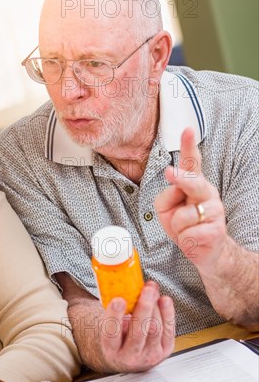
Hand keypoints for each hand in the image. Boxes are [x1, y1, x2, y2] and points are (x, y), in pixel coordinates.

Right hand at [100, 282, 174, 371]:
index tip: (118, 300)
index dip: (115, 316)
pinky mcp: (165, 351)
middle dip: (144, 308)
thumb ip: (114, 312)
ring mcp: (149, 356)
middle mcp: (130, 356)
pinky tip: (164, 300)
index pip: (111, 333)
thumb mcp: (109, 326)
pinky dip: (167, 313)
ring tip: (152, 290)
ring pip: (155, 329)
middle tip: (146, 290)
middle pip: (139, 332)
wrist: (128, 357)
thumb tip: (122, 287)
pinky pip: (169, 330)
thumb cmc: (117, 338)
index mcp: (111, 350)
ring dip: (156, 307)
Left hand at [155, 128, 226, 266]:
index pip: (191, 163)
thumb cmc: (184, 226)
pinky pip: (188, 233)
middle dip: (181, 178)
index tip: (187, 130)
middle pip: (193, 183)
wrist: (206, 251)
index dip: (189, 146)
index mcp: (194, 185)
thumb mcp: (165, 210)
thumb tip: (175, 190)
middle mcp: (207, 194)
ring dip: (177, 227)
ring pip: (183, 216)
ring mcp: (214, 212)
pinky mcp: (215, 231)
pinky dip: (184, 239)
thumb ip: (166, 197)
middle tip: (170, 173)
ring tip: (185, 229)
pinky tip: (193, 238)